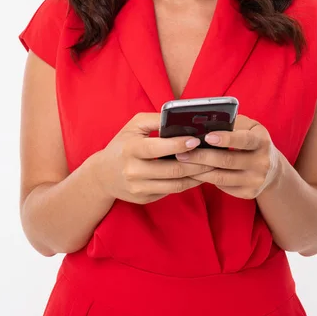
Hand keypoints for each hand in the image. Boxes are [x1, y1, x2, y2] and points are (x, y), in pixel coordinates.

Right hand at [94, 112, 214, 204]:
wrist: (103, 175)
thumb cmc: (123, 144)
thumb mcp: (134, 126)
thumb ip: (156, 119)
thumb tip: (181, 117)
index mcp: (131, 149)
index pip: (157, 148)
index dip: (178, 145)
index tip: (196, 140)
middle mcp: (133, 171)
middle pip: (171, 170)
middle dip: (196, 162)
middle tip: (213, 154)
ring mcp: (139, 188)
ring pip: (175, 184)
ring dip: (196, 176)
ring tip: (212, 166)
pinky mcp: (145, 198)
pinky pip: (171, 191)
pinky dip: (188, 184)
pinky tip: (199, 175)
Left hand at [175, 114, 281, 198]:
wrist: (272, 169)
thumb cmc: (252, 140)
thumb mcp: (249, 127)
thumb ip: (232, 123)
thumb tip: (204, 123)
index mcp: (262, 141)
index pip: (244, 140)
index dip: (226, 139)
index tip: (206, 137)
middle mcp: (262, 162)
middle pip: (228, 161)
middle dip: (202, 156)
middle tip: (182, 152)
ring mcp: (255, 180)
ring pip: (221, 177)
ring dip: (198, 170)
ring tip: (182, 162)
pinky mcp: (248, 193)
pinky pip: (222, 187)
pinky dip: (205, 179)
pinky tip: (192, 172)